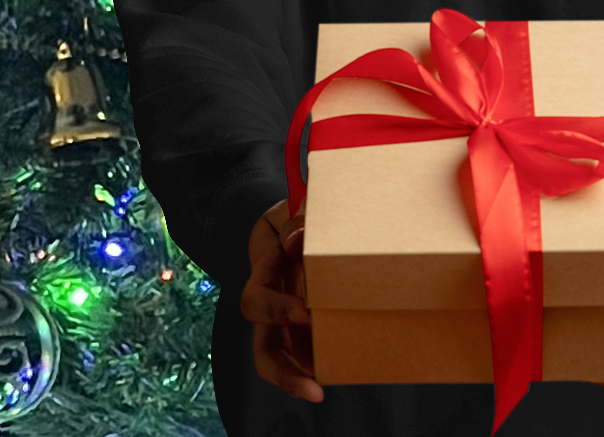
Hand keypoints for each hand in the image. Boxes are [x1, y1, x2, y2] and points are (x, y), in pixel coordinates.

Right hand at [240, 197, 323, 402]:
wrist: (287, 230)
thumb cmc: (291, 221)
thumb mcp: (288, 212)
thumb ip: (293, 220)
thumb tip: (298, 240)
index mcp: (266, 273)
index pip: (260, 298)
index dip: (277, 309)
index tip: (304, 314)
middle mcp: (272, 305)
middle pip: (264, 348)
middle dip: (283, 371)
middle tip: (312, 387)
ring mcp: (286, 322)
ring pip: (282, 359)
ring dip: (298, 378)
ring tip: (320, 392)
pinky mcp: (303, 329)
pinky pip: (306, 353)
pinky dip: (320, 365)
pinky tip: (343, 371)